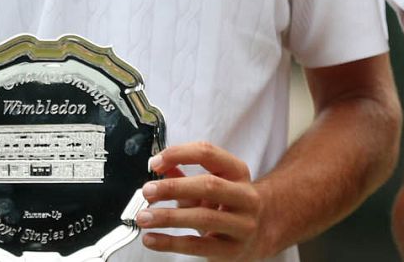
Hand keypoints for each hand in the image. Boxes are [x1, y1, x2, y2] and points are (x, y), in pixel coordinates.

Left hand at [137, 142, 265, 259]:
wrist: (260, 234)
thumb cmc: (231, 207)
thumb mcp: (213, 186)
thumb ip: (186, 176)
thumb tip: (160, 166)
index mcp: (238, 172)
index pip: (208, 153)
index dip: (179, 154)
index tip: (155, 162)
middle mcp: (245, 196)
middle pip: (208, 185)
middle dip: (173, 187)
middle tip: (147, 191)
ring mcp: (242, 225)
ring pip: (203, 217)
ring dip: (167, 217)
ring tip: (144, 217)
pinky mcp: (231, 250)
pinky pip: (197, 246)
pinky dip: (169, 243)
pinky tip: (151, 238)